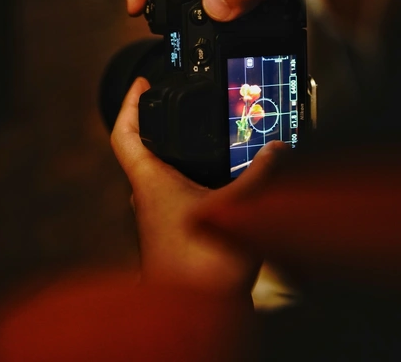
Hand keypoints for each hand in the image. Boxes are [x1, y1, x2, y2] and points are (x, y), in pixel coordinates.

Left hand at [110, 77, 289, 296]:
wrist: (192, 315)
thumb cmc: (199, 269)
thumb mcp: (239, 208)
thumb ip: (261, 175)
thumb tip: (277, 149)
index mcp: (150, 182)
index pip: (124, 134)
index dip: (129, 104)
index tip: (140, 84)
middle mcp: (147, 198)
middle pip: (142, 153)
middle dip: (158, 127)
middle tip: (176, 108)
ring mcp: (159, 219)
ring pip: (162, 178)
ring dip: (178, 157)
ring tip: (205, 141)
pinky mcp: (175, 236)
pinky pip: (180, 199)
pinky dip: (195, 183)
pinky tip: (222, 186)